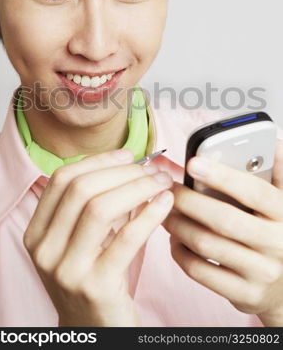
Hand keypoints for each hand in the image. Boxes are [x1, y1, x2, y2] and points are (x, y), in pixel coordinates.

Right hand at [23, 149, 173, 326]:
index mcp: (37, 233)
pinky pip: (126, 238)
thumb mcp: (82, 241)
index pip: (62, 180)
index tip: (128, 154)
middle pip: (81, 189)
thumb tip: (130, 164)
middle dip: (122, 172)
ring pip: (100, 208)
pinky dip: (149, 214)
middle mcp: (44, 249)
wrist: (93, 331)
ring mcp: (66, 269)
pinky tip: (165, 203)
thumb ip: (96, 204)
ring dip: (137, 188)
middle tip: (152, 169)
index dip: (98, 161)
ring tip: (161, 183)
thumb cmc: (94, 278)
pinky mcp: (95, 286)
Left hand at [163, 139, 282, 325]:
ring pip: (206, 244)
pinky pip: (200, 271)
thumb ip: (277, 175)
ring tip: (165, 211)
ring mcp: (260, 272)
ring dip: (178, 224)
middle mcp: (276, 244)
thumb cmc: (277, 235)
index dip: (222, 176)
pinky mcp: (243, 294)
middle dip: (188, 201)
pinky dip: (180, 252)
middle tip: (167, 189)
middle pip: (223, 219)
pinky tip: (174, 239)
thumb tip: (273, 142)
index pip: (253, 191)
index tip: (193, 163)